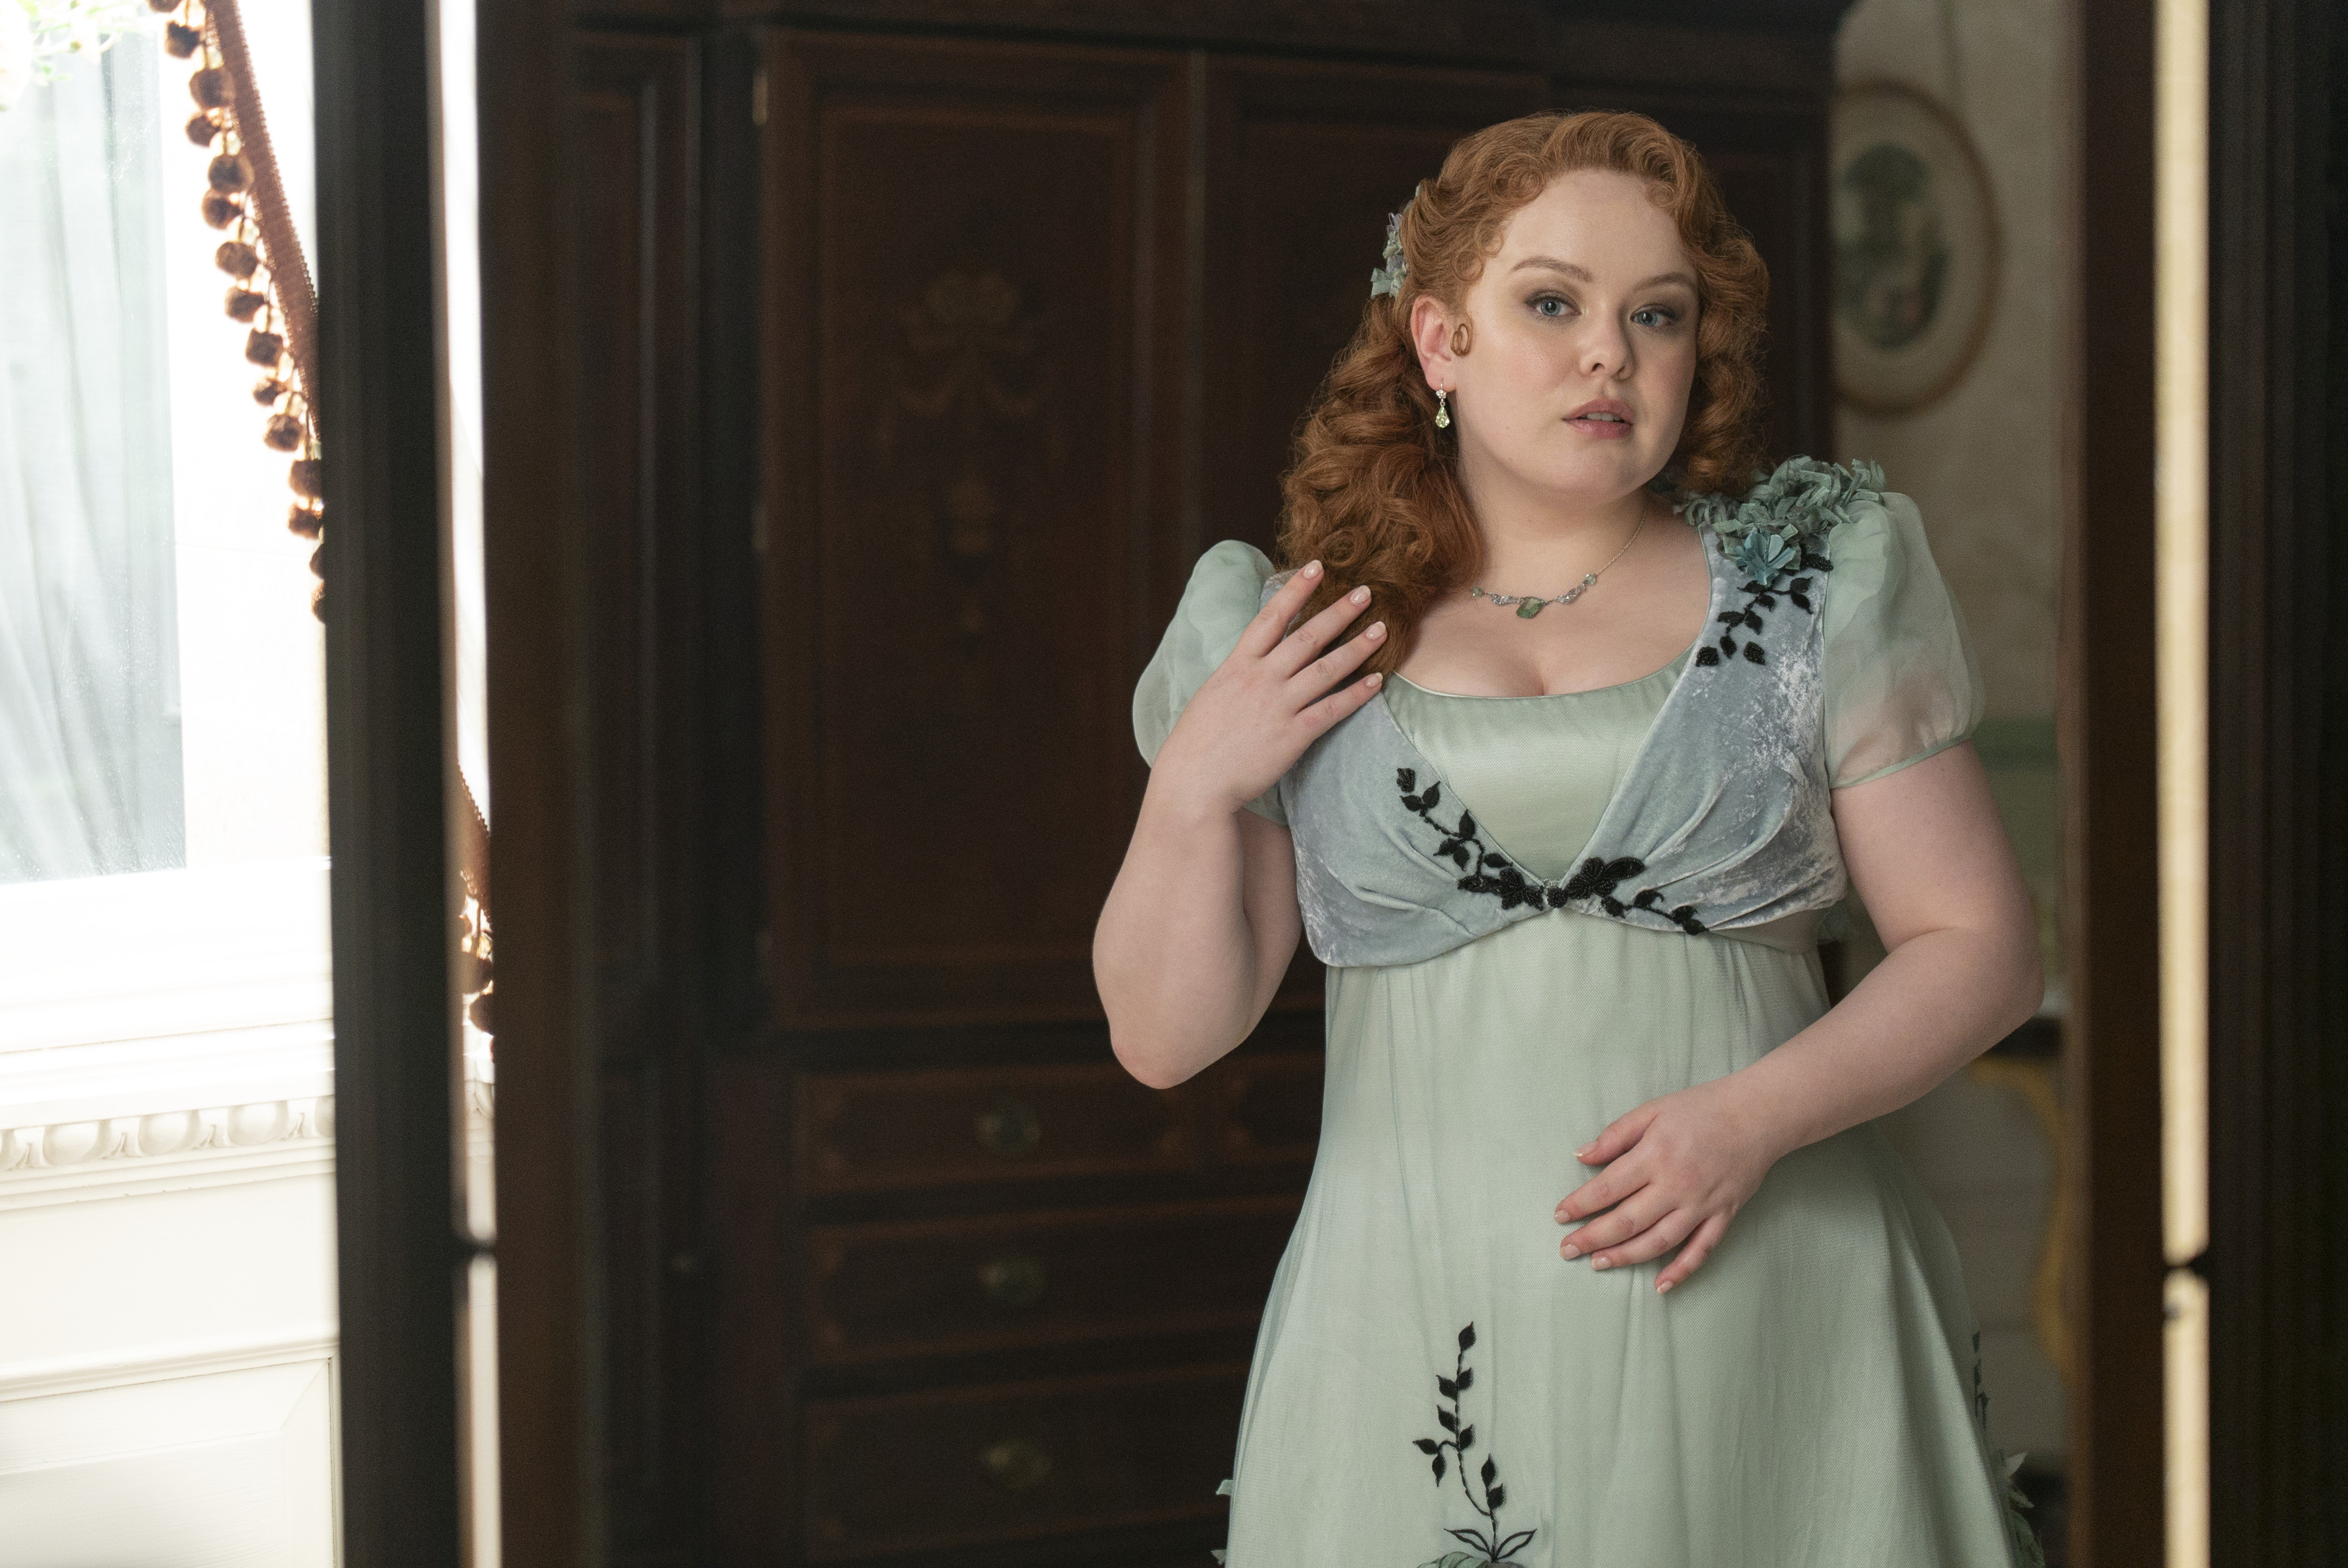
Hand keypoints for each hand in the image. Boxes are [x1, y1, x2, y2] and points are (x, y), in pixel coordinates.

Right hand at [1150, 561, 1386, 813]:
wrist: (1195, 782)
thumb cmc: (1197, 743)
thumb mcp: (1211, 695)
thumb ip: (1237, 675)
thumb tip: (1254, 660)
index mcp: (1237, 666)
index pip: (1271, 617)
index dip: (1296, 590)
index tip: (1317, 567)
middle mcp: (1261, 679)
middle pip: (1307, 636)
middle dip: (1339, 611)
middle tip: (1366, 591)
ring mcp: (1279, 706)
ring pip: (1326, 668)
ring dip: (1357, 646)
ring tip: (1381, 629)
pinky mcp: (1294, 735)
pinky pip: (1333, 708)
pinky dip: (1357, 693)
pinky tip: (1376, 680)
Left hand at [1553, 1074, 1788, 1293]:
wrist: (1758, 1115)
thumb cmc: (1701, 1109)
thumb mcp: (1652, 1109)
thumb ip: (1616, 1135)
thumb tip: (1581, 1156)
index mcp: (1656, 1155)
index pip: (1608, 1187)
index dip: (1580, 1204)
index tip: (1559, 1216)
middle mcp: (1677, 1185)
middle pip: (1627, 1220)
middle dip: (1593, 1238)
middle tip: (1567, 1250)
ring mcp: (1702, 1205)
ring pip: (1658, 1242)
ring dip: (1625, 1256)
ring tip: (1598, 1264)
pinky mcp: (1723, 1216)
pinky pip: (1700, 1251)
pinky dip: (1681, 1271)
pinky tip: (1660, 1285)